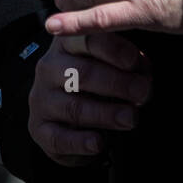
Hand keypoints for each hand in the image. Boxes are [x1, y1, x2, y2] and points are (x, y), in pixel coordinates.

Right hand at [27, 33, 151, 165]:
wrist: (69, 114)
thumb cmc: (99, 80)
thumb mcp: (115, 64)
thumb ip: (130, 63)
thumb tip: (143, 74)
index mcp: (69, 42)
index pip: (88, 39)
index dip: (112, 49)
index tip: (133, 60)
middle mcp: (50, 67)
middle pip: (82, 73)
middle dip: (116, 83)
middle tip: (142, 91)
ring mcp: (41, 99)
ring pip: (74, 107)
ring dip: (106, 114)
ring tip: (130, 118)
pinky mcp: (39, 129)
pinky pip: (58, 137)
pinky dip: (81, 142)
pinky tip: (99, 142)